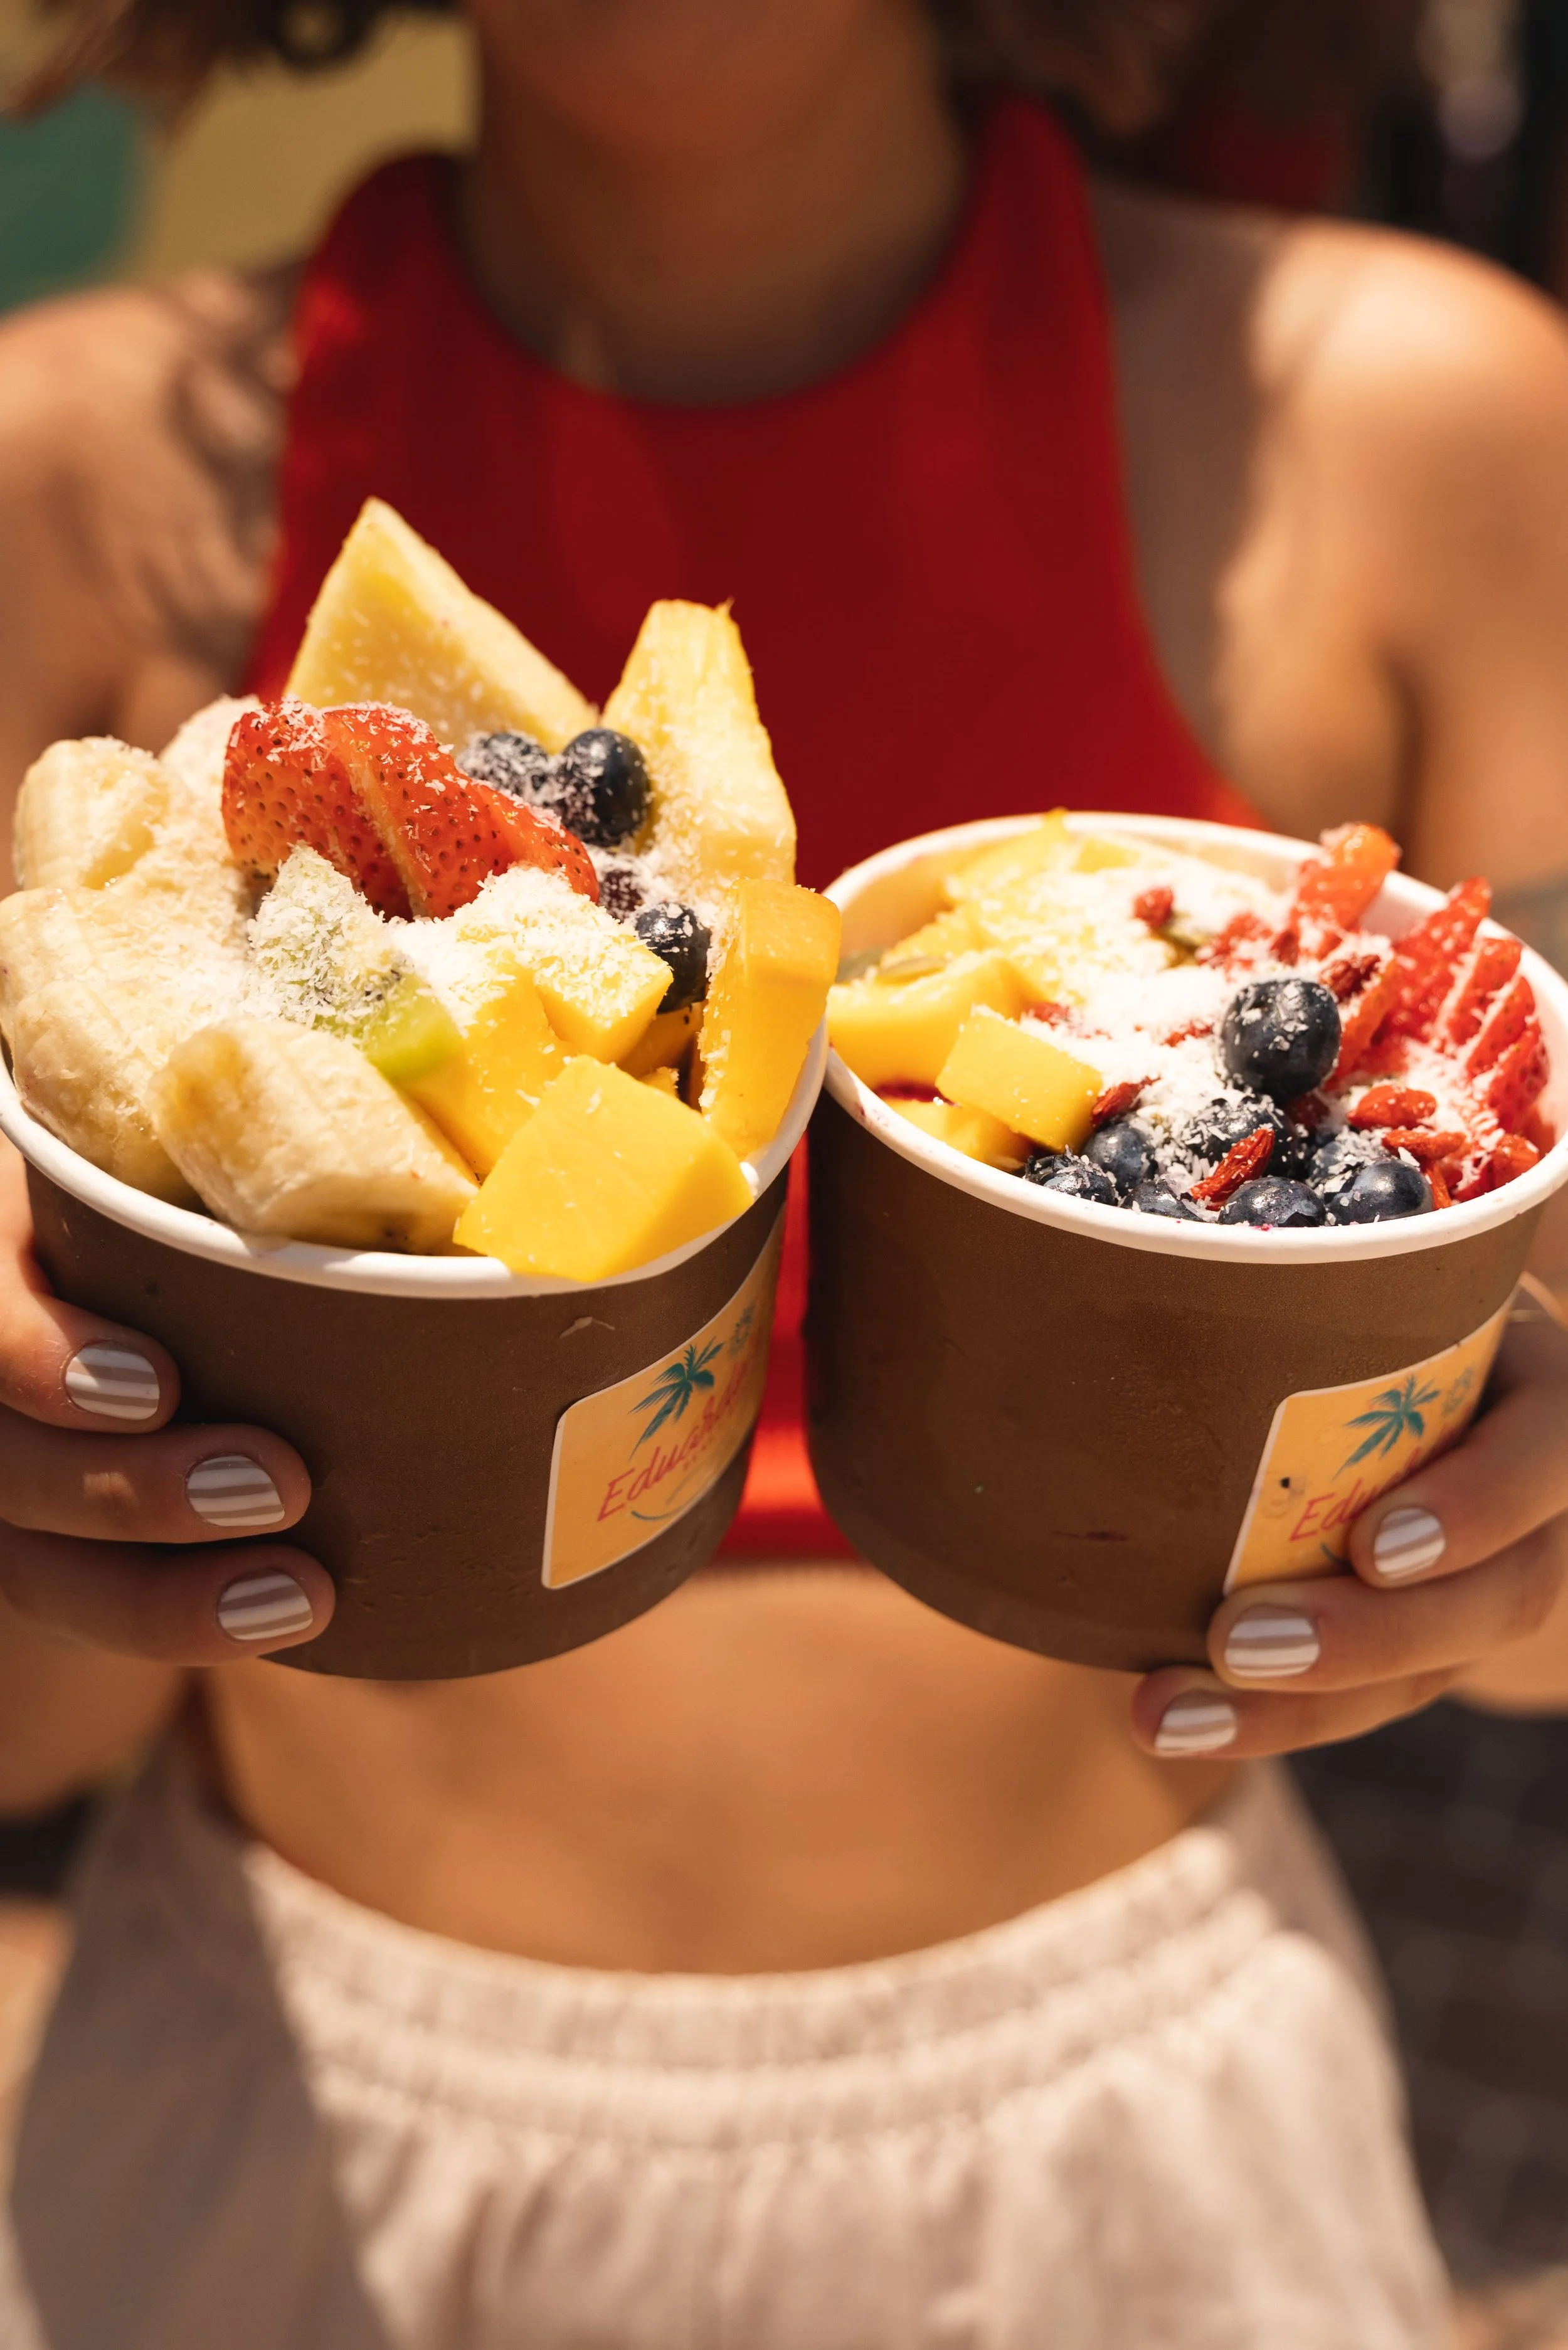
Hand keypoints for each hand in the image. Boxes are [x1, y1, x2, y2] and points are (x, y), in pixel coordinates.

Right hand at [0, 1145, 331, 1661]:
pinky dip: (180, 1617)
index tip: (160, 1385)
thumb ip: (257, 1159)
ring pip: (38, 1559)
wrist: (178, 1279)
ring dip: (165, 1591)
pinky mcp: (50, 1544)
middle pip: (9, 1455)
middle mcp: (2, 1355)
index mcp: (12, 1247)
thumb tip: (462, 1186)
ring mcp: (15, 1461)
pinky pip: (90, 1603)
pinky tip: (280, 1618)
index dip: (41, 1357)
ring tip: (302, 1593)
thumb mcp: (209, 1170)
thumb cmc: (213, 1190)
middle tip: (284, 1483)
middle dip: (137, 1489)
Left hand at [1132, 1280, 1567, 1758]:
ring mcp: (1488, 1578)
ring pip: (1430, 1670)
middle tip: (1236, 1644)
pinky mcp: (1426, 1640)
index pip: (1550, 1446)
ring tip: (1168, 1713)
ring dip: (1296, 1708)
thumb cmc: (1361, 1297)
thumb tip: (1083, 1272)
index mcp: (1534, 1384)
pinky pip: (1367, 1698)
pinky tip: (1172, 1720)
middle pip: (1502, 1594)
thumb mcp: (1368, 1276)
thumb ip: (1291, 1286)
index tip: (1372, 1544)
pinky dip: (1270, 1716)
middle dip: (1367, 1636)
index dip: (1479, 1505)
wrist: (1395, 1374)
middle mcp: (1530, 1490)